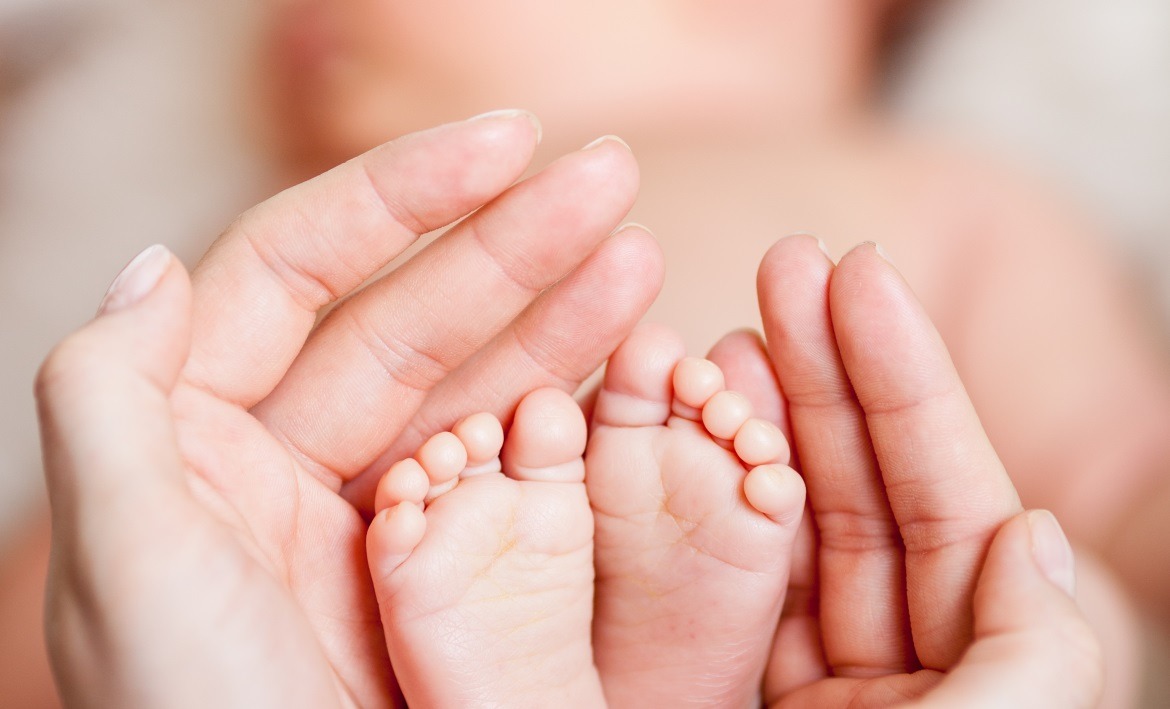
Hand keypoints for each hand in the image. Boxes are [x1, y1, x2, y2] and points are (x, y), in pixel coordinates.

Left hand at [35, 112, 661, 706]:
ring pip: (476, 390)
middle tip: (612, 180)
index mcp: (196, 443)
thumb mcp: (121, 572)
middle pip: (408, 318)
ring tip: (641, 256)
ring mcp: (382, 522)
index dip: (398, 196)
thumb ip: (107, 399)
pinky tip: (627, 365)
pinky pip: (515, 479)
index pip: (296, 272)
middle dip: (511, 244)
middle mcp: (289, 468)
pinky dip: (572, 420)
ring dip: (560, 317)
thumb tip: (148, 263)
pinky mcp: (452, 580)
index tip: (505, 145)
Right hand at [737, 236, 1101, 705]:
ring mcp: (829, 681)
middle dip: (827, 372)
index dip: (909, 381)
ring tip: (728, 339)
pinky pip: (736, 589)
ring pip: (796, 528)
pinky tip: (701, 431)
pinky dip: (716, 507)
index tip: (864, 278)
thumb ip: (1037, 643)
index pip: (951, 500)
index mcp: (987, 670)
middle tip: (788, 265)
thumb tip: (1031, 533)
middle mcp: (914, 664)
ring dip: (761, 426)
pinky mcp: (746, 697)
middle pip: (868, 491)